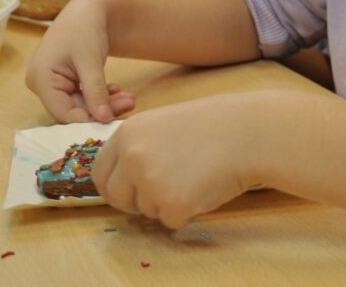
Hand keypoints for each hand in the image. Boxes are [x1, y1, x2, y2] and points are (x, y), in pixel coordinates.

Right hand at [25, 0, 134, 122]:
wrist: (89, 9)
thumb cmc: (85, 28)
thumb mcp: (91, 61)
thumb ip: (96, 92)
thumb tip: (104, 120)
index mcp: (41, 78)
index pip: (62, 113)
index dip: (87, 120)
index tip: (114, 119)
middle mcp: (41, 84)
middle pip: (72, 110)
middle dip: (101, 110)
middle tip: (130, 103)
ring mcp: (52, 83)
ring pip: (80, 106)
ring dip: (105, 104)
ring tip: (129, 98)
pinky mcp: (64, 82)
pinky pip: (82, 98)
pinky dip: (100, 96)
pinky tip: (117, 90)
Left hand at [93, 93, 264, 227]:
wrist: (244, 132)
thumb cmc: (210, 127)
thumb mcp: (161, 125)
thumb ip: (138, 148)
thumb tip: (122, 179)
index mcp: (127, 134)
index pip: (101, 172)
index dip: (114, 185)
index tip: (127, 191)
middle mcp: (131, 157)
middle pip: (116, 197)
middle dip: (136, 201)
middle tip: (163, 192)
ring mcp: (150, 181)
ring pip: (146, 210)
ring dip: (166, 203)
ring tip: (193, 177)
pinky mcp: (172, 203)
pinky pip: (170, 221)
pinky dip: (186, 213)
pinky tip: (202, 188)